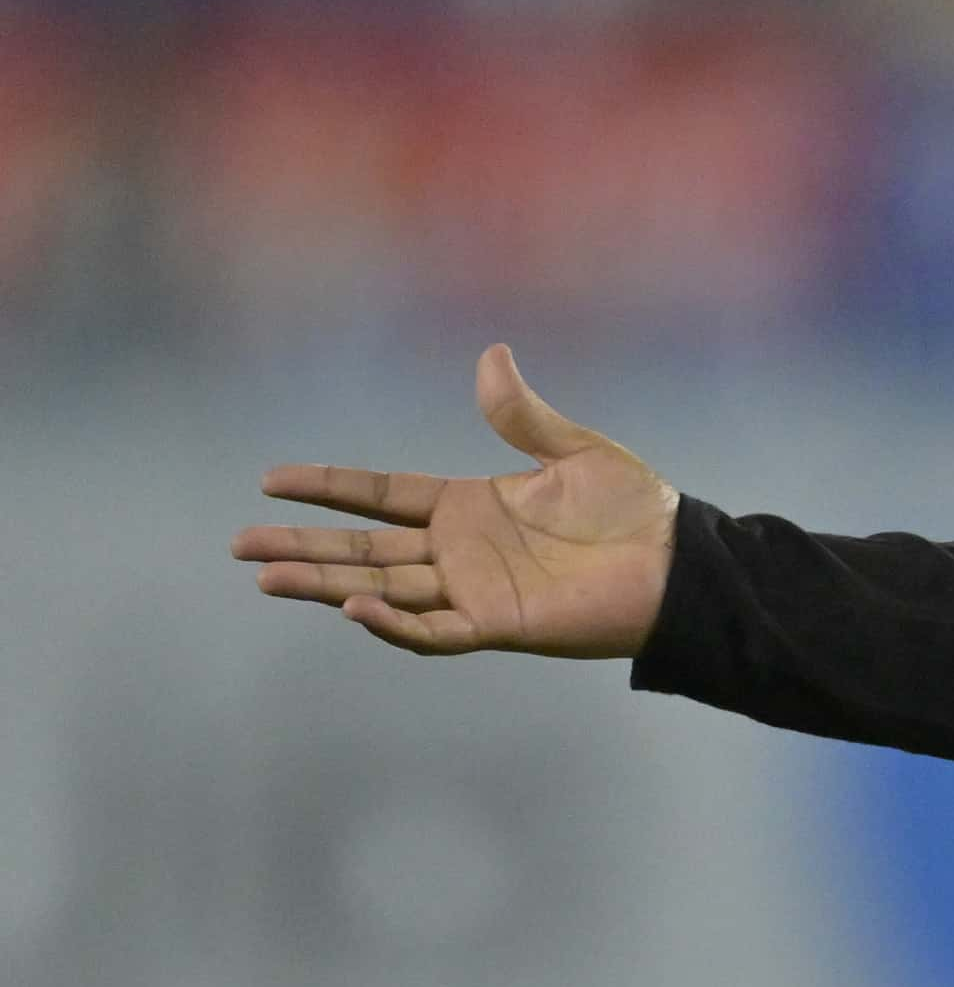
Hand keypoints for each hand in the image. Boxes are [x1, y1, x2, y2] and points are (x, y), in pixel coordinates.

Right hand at [239, 345, 680, 658]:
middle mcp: (459, 551)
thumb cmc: (634, 510)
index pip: (379, 496)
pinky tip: (353, 606)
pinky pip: (435, 630)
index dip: (328, 489)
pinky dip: (394, 623)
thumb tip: (491, 356)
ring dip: (326, 585)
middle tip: (240, 544)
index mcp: (467, 506)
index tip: (271, 481)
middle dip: (302, 548)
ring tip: (267, 577)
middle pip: (363, 549)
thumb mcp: (573, 452)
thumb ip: (522, 414)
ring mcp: (474, 590)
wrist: (679, 564)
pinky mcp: (501, 624)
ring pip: (382, 589)